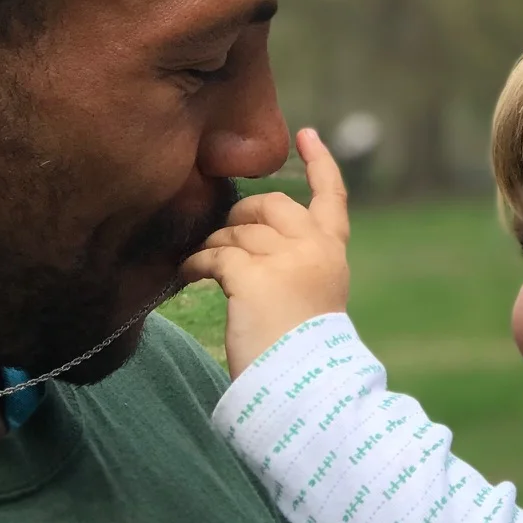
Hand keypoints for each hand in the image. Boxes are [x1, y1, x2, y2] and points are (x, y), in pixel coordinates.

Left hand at [183, 128, 351, 375]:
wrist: (305, 388)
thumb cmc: (303, 354)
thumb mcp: (314, 298)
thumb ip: (296, 264)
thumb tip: (244, 239)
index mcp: (333, 255)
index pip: (332, 198)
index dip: (319, 163)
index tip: (305, 135)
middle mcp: (314, 249)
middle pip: (271, 205)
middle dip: (241, 213)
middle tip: (223, 236)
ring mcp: (286, 259)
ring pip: (238, 230)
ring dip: (215, 244)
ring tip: (202, 267)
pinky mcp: (253, 276)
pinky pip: (215, 253)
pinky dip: (197, 262)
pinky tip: (189, 274)